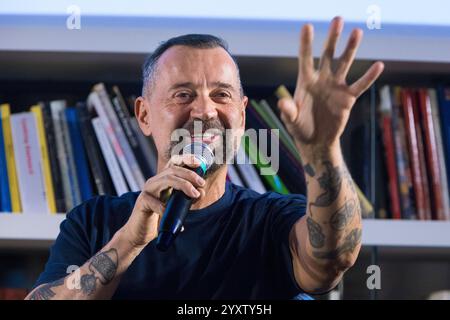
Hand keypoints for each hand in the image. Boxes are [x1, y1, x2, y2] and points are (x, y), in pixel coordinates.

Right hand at [121, 154, 205, 248]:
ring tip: (194, 194)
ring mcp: (147, 191)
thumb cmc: (159, 218)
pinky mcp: (142, 203)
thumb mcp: (177, 206)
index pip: (174, 164)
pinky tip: (168, 211)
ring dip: (183, 184)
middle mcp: (154, 182)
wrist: (139, 233)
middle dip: (189, 174)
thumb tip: (201, 192)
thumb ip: (187, 198)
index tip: (200, 163)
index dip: (186, 160)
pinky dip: (163, 206)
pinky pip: (154, 201)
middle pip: (172, 170)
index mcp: (162, 181)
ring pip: (166, 179)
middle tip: (202, 183)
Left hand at [278, 17, 383, 153]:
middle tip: (337, 19)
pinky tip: (378, 65)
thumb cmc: (300, 128)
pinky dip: (369, 77)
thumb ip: (288, 111)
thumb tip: (282, 104)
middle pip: (327, 55)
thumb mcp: (291, 121)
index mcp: (306, 82)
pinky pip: (360, 85)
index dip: (306, 43)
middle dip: (332, 38)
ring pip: (344, 63)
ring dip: (350, 48)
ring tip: (357, 31)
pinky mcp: (348, 98)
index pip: (305, 59)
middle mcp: (322, 80)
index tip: (307, 26)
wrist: (316, 141)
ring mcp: (336, 87)